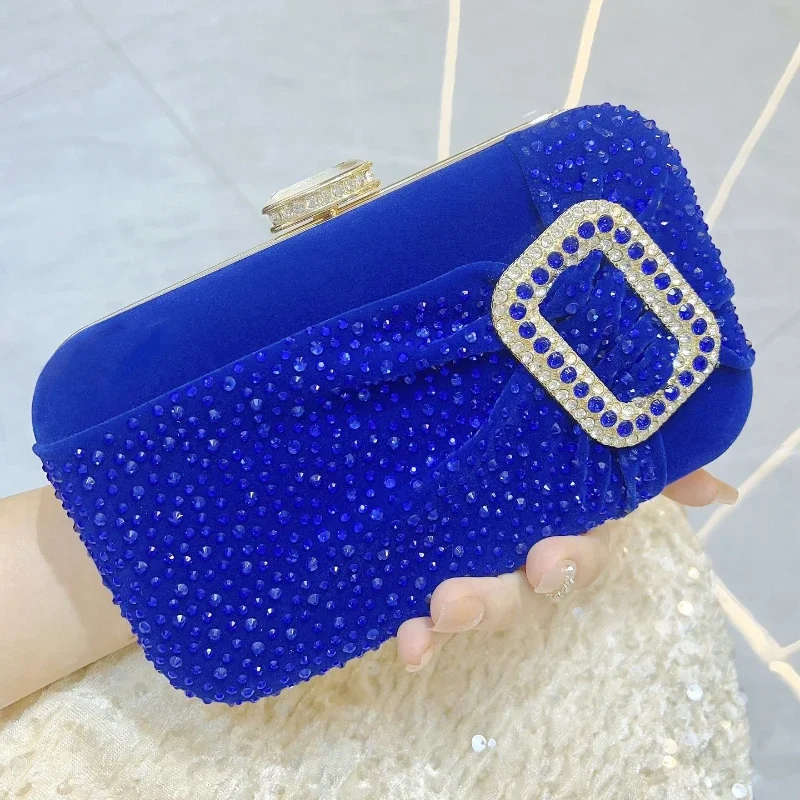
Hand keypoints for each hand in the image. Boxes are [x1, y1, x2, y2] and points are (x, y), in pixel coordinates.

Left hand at [397, 468, 736, 671]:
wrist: (469, 422)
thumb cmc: (540, 438)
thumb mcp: (593, 441)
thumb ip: (645, 458)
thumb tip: (720, 490)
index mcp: (566, 524)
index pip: (580, 555)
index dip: (567, 564)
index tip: (542, 563)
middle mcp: (524, 553)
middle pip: (517, 592)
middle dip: (491, 603)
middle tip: (452, 605)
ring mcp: (475, 563)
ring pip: (470, 603)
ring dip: (446, 624)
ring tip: (418, 635)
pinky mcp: (427, 562)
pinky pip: (423, 605)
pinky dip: (416, 631)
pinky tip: (403, 642)